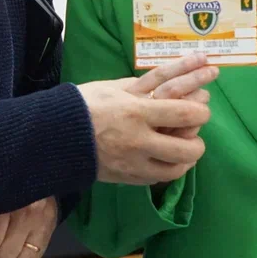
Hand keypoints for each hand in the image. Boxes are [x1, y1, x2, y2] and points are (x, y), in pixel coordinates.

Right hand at [76, 53, 217, 185]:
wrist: (54, 135)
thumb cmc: (84, 104)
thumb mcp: (114, 86)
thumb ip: (145, 85)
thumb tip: (175, 77)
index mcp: (137, 112)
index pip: (185, 114)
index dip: (201, 111)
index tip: (202, 108)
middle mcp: (139, 140)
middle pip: (187, 148)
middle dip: (198, 141)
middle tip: (195, 132)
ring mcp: (133, 163)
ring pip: (176, 170)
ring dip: (186, 160)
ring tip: (185, 150)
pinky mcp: (126, 178)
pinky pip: (157, 179)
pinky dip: (167, 170)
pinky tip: (166, 161)